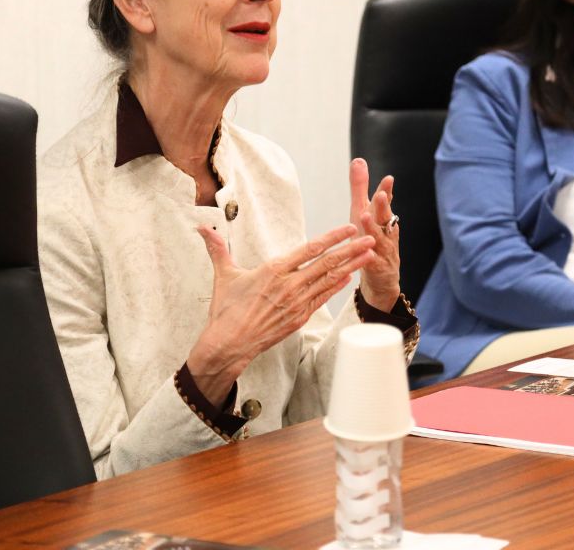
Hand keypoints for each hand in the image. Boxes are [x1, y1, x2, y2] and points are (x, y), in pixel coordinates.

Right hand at [187, 223, 375, 405]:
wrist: (229, 344)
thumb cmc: (226, 310)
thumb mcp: (224, 275)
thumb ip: (218, 249)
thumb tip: (203, 228)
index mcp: (274, 270)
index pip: (309, 249)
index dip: (332, 237)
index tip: (348, 228)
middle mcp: (289, 285)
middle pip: (326, 263)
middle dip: (351, 249)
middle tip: (371, 237)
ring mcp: (296, 303)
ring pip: (329, 280)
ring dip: (351, 266)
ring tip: (369, 255)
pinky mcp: (299, 318)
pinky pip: (322, 298)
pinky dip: (337, 286)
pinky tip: (349, 277)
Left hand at [350, 158, 400, 310]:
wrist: (382, 277)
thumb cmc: (370, 239)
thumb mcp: (363, 212)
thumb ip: (360, 188)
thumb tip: (359, 160)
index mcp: (381, 218)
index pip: (384, 202)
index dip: (386, 191)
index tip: (388, 179)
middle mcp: (386, 232)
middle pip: (385, 218)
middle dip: (382, 206)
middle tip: (379, 195)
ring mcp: (383, 250)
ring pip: (379, 239)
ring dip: (373, 229)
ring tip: (364, 217)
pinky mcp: (377, 268)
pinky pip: (373, 263)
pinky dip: (369, 258)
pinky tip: (365, 252)